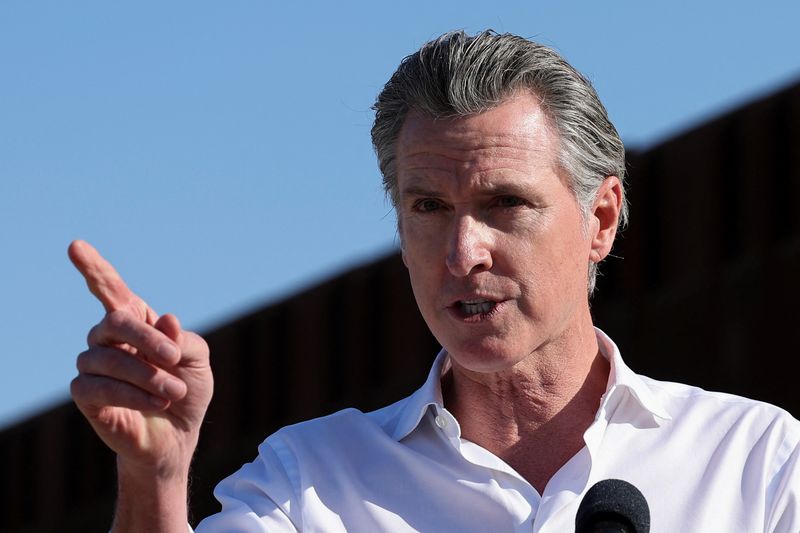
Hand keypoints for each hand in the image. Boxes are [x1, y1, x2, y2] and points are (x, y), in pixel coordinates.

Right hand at [68, 240, 212, 479]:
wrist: (178, 435)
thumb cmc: (187, 390)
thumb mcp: (198, 361)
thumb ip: (184, 339)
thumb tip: (165, 319)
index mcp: (136, 321)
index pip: (111, 288)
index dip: (93, 268)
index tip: (75, 245)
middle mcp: (108, 338)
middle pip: (114, 321)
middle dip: (146, 339)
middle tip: (174, 358)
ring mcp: (93, 365)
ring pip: (108, 358)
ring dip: (147, 375)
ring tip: (174, 391)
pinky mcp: (86, 395)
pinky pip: (98, 387)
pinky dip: (133, 395)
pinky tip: (157, 404)